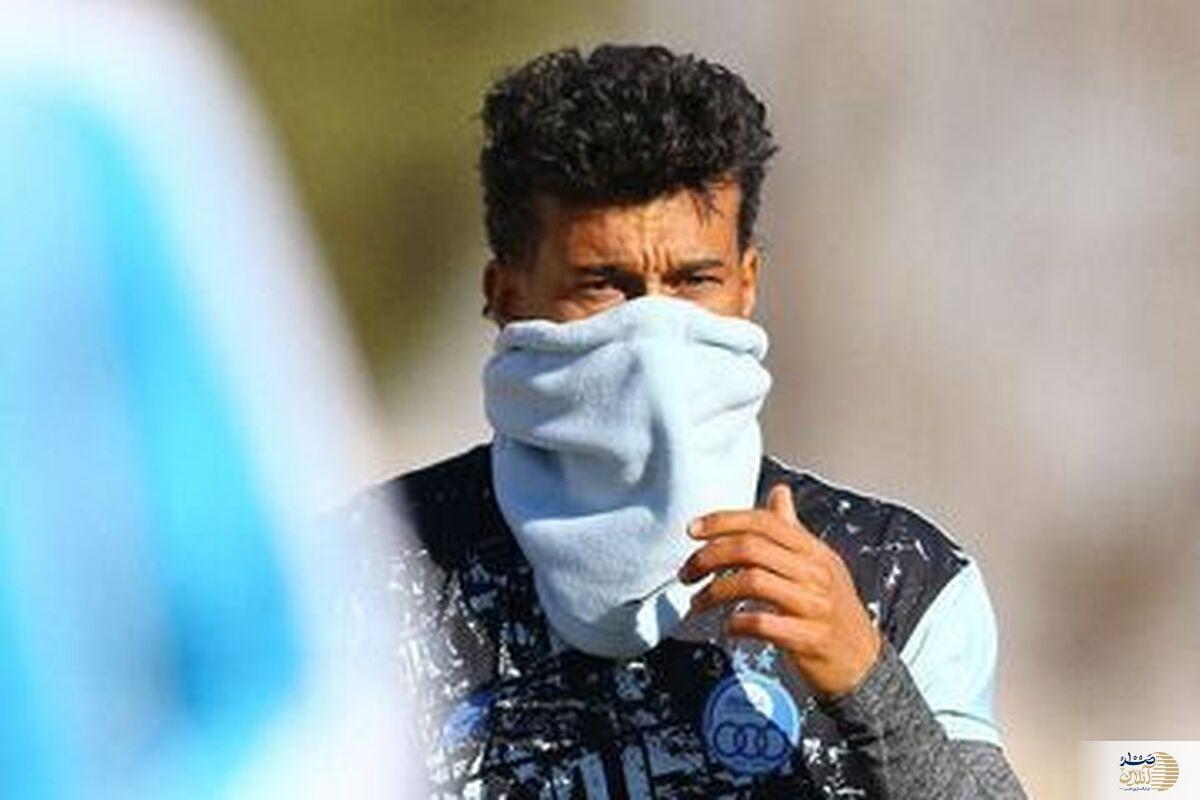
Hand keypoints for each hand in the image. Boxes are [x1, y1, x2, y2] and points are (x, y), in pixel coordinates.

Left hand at [678, 483, 881, 698]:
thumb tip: (778, 493)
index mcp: (814, 551)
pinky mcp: (811, 638)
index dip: (723, 521)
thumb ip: (791, 531)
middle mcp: (816, 573)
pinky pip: (764, 623)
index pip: (764, 522)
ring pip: (753, 582)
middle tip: (687, 573)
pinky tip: (727, 627)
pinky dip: (737, 624)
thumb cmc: (833, 613)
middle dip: (709, 557)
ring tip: (698, 603)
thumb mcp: (818, 565)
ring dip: (715, 592)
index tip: (693, 530)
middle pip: (752, 549)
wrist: (864, 665)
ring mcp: (815, 605)